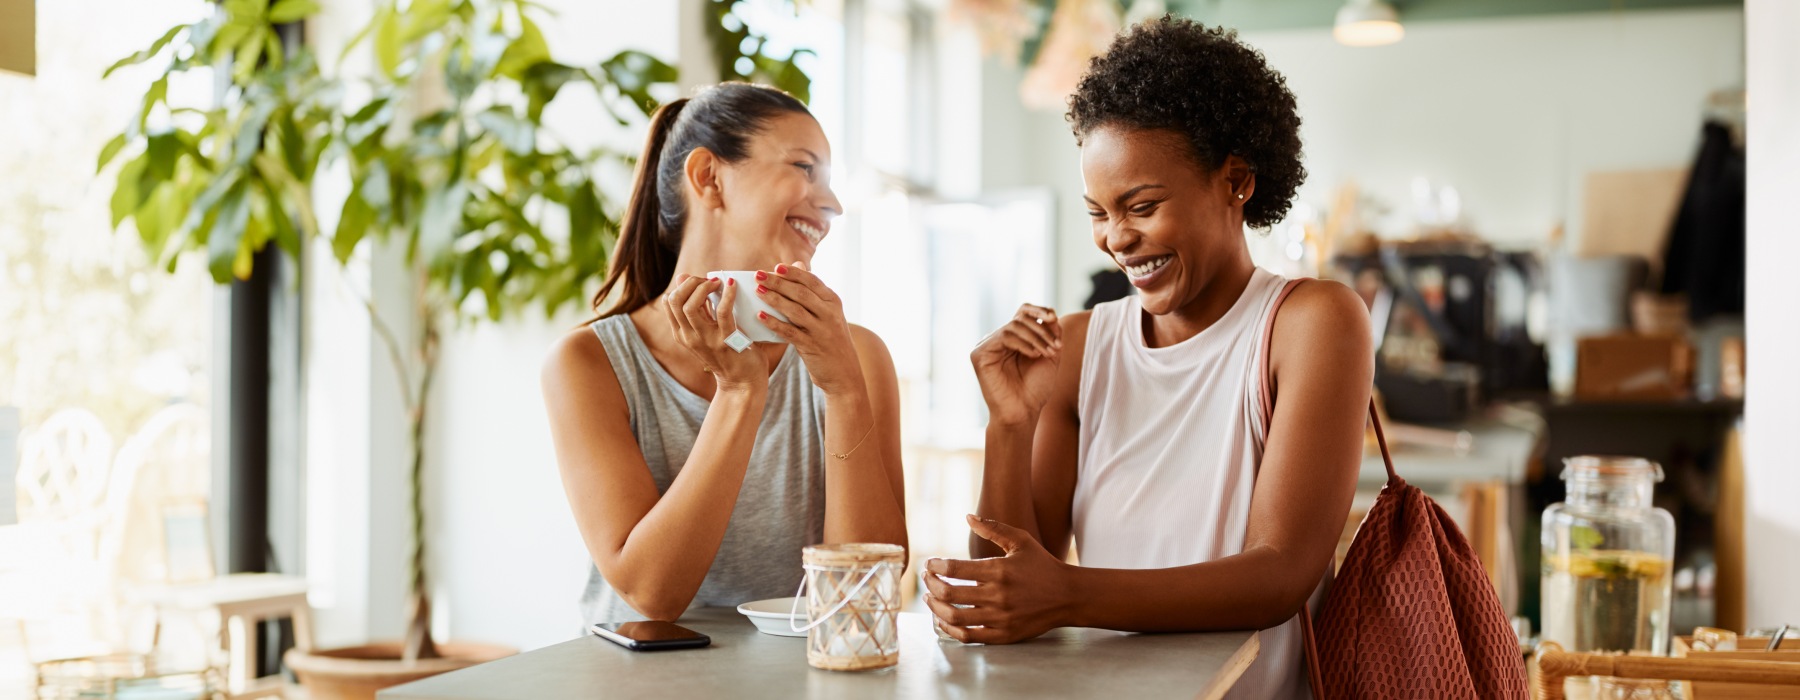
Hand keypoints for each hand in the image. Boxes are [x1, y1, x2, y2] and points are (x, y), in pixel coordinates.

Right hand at [662, 273, 764, 392]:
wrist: (742, 383)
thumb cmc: (727, 353)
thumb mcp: (707, 329)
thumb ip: (698, 306)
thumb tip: (684, 277)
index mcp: (682, 334)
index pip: (669, 302)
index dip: (684, 285)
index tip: (700, 282)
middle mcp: (689, 337)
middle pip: (675, 300)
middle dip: (690, 283)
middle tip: (708, 280)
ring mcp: (706, 340)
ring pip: (690, 306)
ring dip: (704, 287)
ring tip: (717, 282)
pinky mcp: (726, 341)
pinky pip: (722, 311)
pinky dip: (727, 294)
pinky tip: (732, 285)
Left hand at [752, 261, 865, 395]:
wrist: (844, 373)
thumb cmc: (831, 339)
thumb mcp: (828, 313)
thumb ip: (812, 291)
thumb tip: (798, 264)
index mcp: (833, 302)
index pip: (812, 281)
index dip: (793, 273)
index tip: (776, 266)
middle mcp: (829, 314)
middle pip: (801, 293)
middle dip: (778, 282)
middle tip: (759, 275)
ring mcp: (821, 330)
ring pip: (795, 310)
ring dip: (774, 299)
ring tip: (758, 291)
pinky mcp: (811, 346)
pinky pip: (790, 332)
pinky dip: (774, 323)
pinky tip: (760, 316)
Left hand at [923, 515, 1072, 644]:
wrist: (1068, 596)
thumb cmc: (1042, 565)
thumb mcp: (1021, 541)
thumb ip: (994, 528)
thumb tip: (967, 517)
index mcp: (999, 570)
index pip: (954, 569)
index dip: (935, 566)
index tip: (930, 564)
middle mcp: (997, 595)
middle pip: (949, 594)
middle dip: (931, 585)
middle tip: (927, 579)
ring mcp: (1000, 618)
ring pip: (955, 617)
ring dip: (935, 608)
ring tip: (930, 598)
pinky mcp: (1003, 635)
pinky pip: (969, 636)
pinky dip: (950, 629)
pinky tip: (944, 620)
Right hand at [970, 304, 1061, 425]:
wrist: (1023, 412)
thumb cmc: (1035, 389)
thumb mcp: (1050, 355)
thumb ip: (1051, 333)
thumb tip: (1050, 313)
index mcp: (1013, 338)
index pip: (1023, 312)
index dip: (1039, 310)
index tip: (1054, 318)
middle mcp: (998, 339)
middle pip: (1020, 317)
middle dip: (1042, 330)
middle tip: (1056, 346)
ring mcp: (987, 346)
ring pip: (1013, 326)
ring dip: (1036, 337)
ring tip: (1047, 353)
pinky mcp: (979, 354)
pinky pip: (1003, 336)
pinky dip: (1023, 343)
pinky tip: (1034, 355)